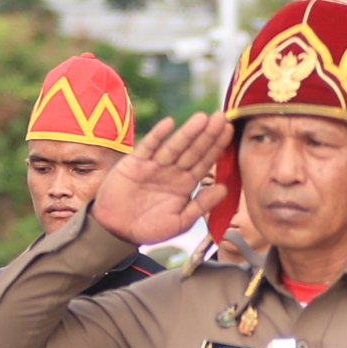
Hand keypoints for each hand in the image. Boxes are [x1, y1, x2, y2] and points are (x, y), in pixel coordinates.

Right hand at [89, 113, 229, 247]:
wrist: (116, 230)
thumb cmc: (149, 227)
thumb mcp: (180, 221)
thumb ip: (201, 205)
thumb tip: (225, 188)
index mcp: (185, 184)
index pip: (205, 162)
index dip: (217, 147)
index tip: (230, 131)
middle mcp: (172, 171)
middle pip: (193, 150)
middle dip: (207, 135)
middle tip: (222, 117)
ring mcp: (154, 165)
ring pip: (174, 146)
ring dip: (188, 132)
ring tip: (203, 118)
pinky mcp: (135, 163)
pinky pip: (149, 147)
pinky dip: (158, 135)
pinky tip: (169, 123)